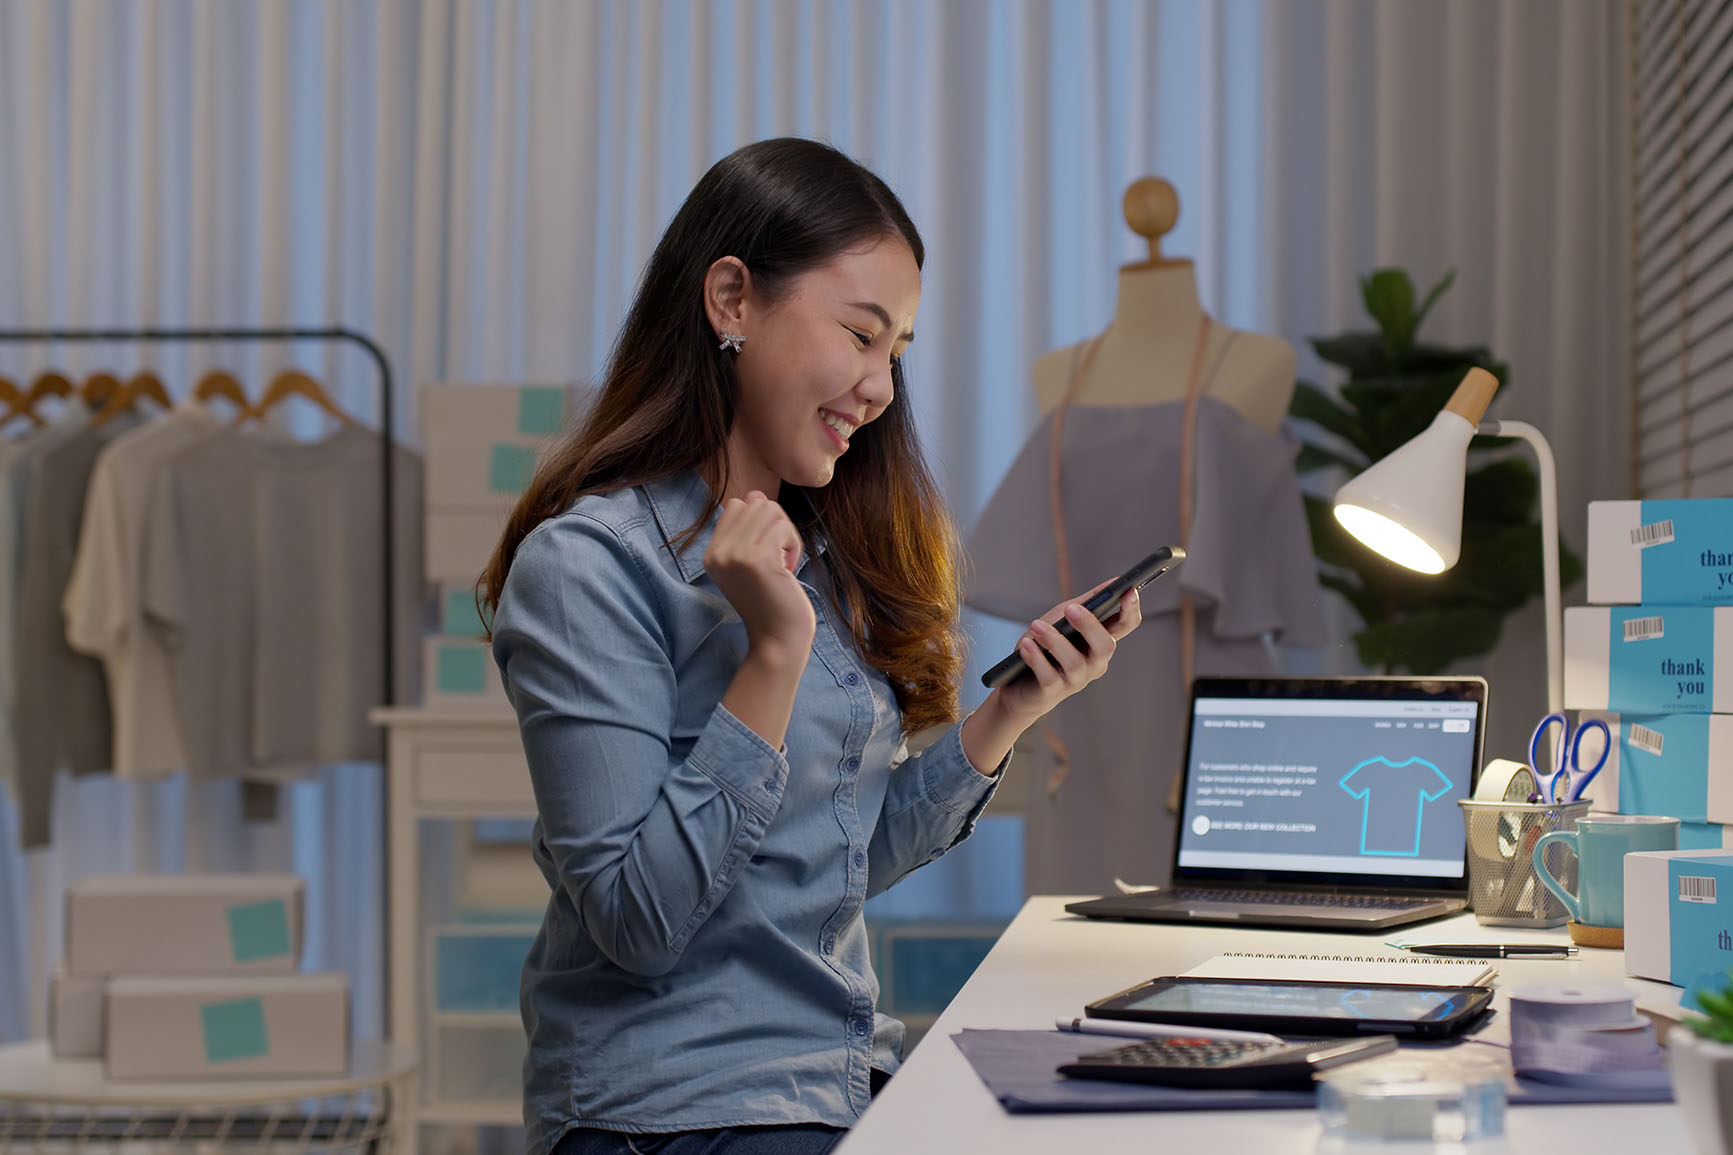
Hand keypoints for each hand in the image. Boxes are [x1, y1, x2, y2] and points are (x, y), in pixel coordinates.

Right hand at [704, 491, 815, 660]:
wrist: (778, 641)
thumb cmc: (772, 603)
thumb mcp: (752, 563)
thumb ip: (750, 530)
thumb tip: (755, 493)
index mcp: (711, 554)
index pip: (737, 505)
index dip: (761, 523)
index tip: (767, 555)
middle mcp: (717, 553)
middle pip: (757, 503)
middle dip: (778, 527)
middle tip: (779, 561)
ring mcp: (734, 555)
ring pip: (772, 510)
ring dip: (787, 536)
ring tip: (783, 565)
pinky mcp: (757, 560)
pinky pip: (784, 526)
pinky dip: (794, 546)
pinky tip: (788, 572)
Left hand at [992, 580, 1143, 722]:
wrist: (1016, 682)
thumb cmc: (1045, 646)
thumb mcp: (1063, 617)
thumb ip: (1087, 602)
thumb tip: (1115, 581)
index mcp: (1100, 641)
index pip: (1126, 625)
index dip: (1130, 609)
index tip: (1128, 591)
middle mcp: (1094, 662)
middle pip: (1105, 645)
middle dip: (1089, 625)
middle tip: (1069, 609)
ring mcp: (1076, 679)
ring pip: (1074, 662)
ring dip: (1054, 640)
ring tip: (1036, 626)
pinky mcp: (1053, 691)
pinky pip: (1049, 676)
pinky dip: (1036, 658)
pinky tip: (1026, 644)